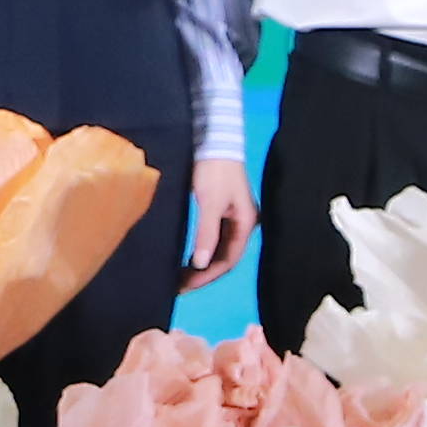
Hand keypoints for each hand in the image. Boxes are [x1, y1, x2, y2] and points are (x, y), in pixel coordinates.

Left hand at [183, 165, 257, 283]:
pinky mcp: (223, 210)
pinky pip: (215, 238)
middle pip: (225, 257)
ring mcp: (234, 217)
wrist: (215, 140)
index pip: (228, 260)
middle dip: (204, 273)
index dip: (208, 276)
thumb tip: (201, 263)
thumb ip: (207, 233)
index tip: (186, 286)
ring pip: (220, 249)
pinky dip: (203, 250)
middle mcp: (243, 223)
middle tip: (180, 286)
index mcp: (246, 223)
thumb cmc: (214, 169)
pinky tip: (189, 257)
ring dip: (203, 264)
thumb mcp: (210, 202)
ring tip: (181, 276)